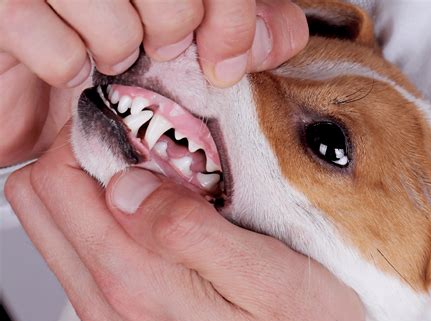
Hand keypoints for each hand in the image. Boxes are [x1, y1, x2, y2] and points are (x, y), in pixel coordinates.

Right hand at [0, 0, 307, 166]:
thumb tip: (284, 37)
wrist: (24, 83)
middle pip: (173, 1)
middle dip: (172, 32)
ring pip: (118, 25)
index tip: (226, 64)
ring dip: (118, 53)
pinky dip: (69, 73)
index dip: (231, 18)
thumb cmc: (103, 53)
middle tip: (154, 46)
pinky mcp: (3, 8)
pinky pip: (65, 56)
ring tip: (107, 53)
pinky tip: (65, 66)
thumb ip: (234, 27)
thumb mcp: (174, 42)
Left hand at [5, 126, 363, 320]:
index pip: (56, 185)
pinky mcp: (127, 307)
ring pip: (54, 224)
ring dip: (90, 180)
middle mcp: (110, 296)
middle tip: (136, 136)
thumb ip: (187, 232)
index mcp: (134, 280)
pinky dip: (103, 210)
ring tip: (150, 165)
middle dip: (77, 152)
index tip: (131, 119)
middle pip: (42, 201)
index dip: (85, 137)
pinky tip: (156, 203)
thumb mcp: (263, 276)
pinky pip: (83, 246)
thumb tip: (126, 186)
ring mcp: (113, 304)